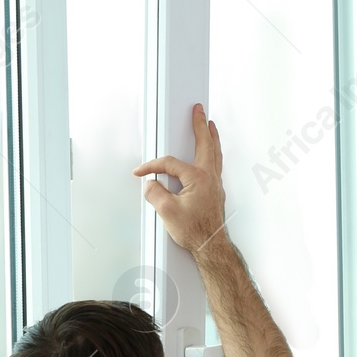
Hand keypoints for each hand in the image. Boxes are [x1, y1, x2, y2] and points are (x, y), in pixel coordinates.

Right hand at [134, 103, 227, 255]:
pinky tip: (210, 154)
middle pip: (205, 144)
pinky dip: (213, 153)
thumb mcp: (167, 211)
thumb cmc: (195, 231)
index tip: (141, 173)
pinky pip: (215, 165)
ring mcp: (215, 184)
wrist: (211, 246)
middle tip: (199, 110)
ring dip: (211, 137)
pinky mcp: (216, 192)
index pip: (170, 164)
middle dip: (200, 125)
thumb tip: (151, 184)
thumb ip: (155, 193)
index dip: (152, 166)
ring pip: (215, 153)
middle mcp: (210, 177)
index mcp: (198, 178)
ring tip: (209, 125)